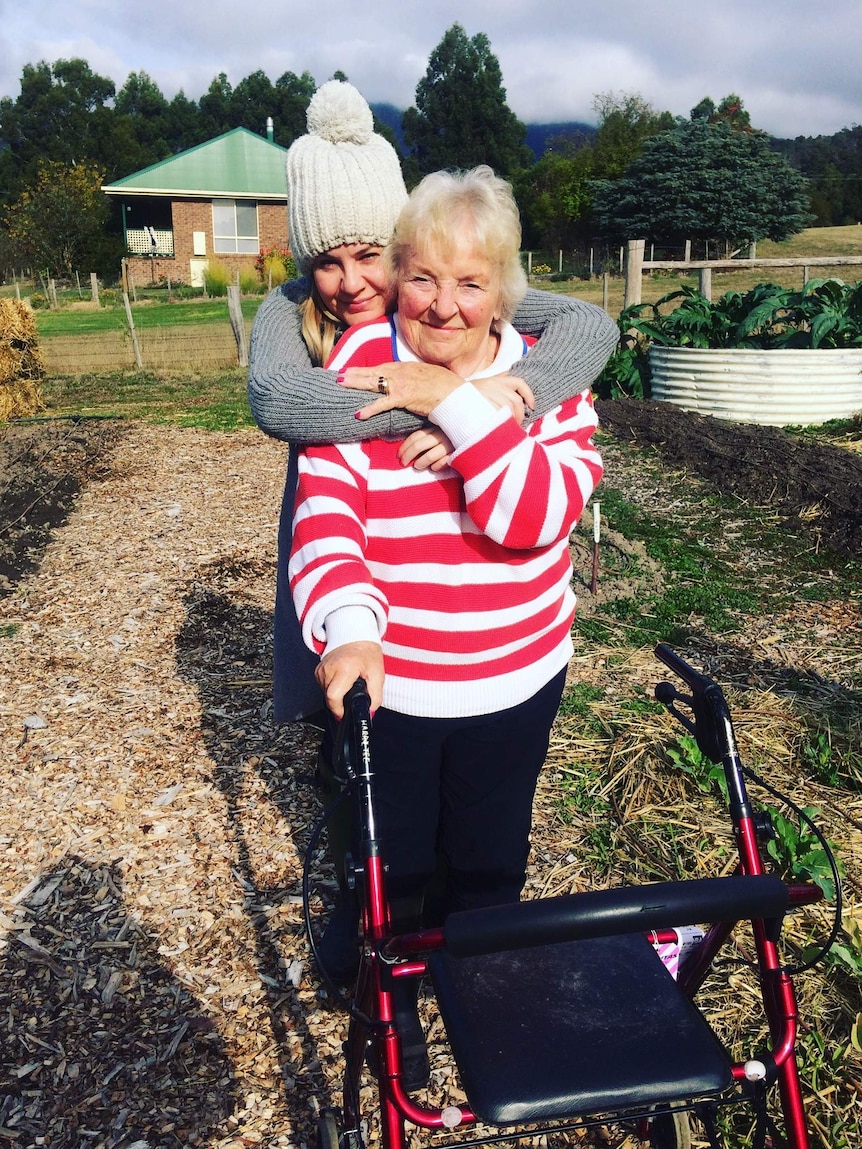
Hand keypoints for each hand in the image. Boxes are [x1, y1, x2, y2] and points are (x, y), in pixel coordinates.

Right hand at [316, 641, 384, 718]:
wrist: (355, 636)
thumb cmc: (366, 653)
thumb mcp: (378, 675)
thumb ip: (375, 697)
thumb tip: (369, 712)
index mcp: (344, 669)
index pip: (333, 696)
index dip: (339, 709)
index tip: (345, 713)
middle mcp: (329, 668)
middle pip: (330, 698)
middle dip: (341, 701)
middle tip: (352, 692)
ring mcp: (321, 669)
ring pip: (326, 694)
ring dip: (337, 694)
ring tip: (348, 682)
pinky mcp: (317, 671)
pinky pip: (324, 687)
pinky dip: (333, 687)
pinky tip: (342, 679)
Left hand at [338, 361, 463, 418]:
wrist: (454, 391)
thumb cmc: (444, 385)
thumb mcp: (426, 375)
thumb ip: (413, 377)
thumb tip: (407, 381)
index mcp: (405, 367)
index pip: (380, 367)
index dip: (364, 369)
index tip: (351, 370)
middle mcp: (400, 372)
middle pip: (372, 372)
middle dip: (354, 373)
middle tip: (338, 375)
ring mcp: (400, 383)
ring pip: (373, 382)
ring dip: (356, 384)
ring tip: (340, 384)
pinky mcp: (403, 397)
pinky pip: (382, 403)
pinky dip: (370, 409)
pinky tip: (359, 414)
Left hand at [398, 427, 453, 470]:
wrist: (476, 443)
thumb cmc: (451, 439)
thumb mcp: (438, 434)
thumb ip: (426, 438)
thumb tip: (406, 450)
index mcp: (436, 428)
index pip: (416, 436)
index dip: (405, 447)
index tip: (399, 455)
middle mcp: (442, 435)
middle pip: (419, 445)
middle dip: (408, 455)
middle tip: (403, 463)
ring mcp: (450, 445)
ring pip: (430, 455)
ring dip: (421, 462)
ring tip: (417, 466)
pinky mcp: (458, 454)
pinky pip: (443, 462)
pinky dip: (437, 466)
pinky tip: (434, 468)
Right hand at [472, 374, 534, 423]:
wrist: (446, 393)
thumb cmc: (466, 394)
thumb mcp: (484, 385)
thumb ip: (498, 390)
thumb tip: (514, 404)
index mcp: (496, 379)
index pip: (519, 383)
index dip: (529, 395)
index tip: (532, 406)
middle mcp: (493, 385)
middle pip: (515, 400)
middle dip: (520, 414)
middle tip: (518, 424)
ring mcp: (487, 395)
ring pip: (507, 408)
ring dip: (512, 420)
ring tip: (510, 429)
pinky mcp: (481, 405)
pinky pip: (497, 415)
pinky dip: (502, 422)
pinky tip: (502, 428)